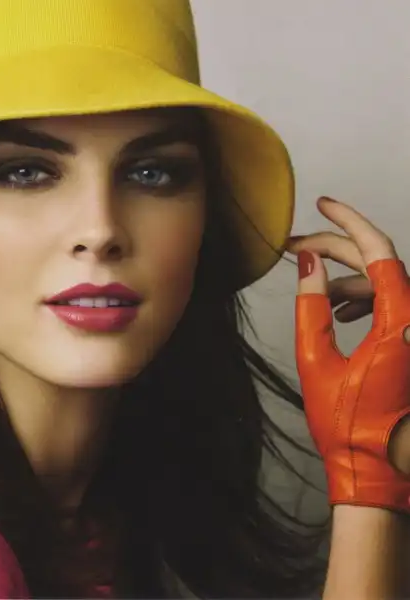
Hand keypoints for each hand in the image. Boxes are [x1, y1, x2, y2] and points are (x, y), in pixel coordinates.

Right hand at [289, 197, 409, 512]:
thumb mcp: (317, 362)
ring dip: (346, 277)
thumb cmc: (347, 426)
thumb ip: (311, 307)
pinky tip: (336, 308)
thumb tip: (308, 265)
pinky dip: (361, 298)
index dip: (349, 223)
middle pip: (377, 264)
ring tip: (311, 282)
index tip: (324, 205)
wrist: (375, 469)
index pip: (378, 253)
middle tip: (297, 249)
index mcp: (400, 325)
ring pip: (383, 283)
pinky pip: (389, 303)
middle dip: (335, 250)